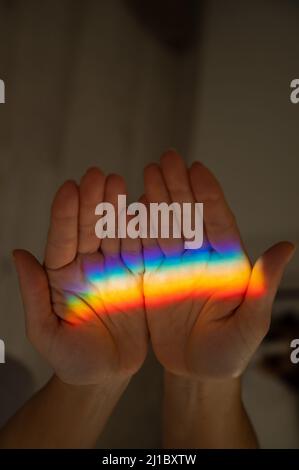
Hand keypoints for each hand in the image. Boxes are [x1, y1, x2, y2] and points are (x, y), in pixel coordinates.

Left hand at [14, 169, 147, 384]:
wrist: (105, 376)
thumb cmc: (72, 359)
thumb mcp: (46, 332)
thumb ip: (34, 295)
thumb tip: (18, 255)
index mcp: (63, 276)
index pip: (62, 240)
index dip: (65, 215)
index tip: (69, 188)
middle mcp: (89, 266)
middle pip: (91, 229)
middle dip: (92, 202)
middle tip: (98, 175)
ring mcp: (116, 268)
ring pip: (116, 232)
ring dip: (117, 208)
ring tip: (118, 182)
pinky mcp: (140, 276)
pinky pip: (142, 249)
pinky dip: (144, 228)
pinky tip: (145, 206)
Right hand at [142, 151, 294, 379]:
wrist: (198, 373)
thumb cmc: (230, 352)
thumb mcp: (250, 323)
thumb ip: (262, 286)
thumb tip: (286, 247)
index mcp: (225, 263)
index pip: (216, 222)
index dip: (207, 195)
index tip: (197, 168)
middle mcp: (199, 259)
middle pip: (187, 216)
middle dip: (178, 187)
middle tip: (166, 158)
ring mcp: (174, 267)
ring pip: (163, 226)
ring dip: (156, 199)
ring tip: (148, 172)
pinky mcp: (151, 279)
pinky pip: (142, 249)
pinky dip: (136, 228)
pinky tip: (130, 207)